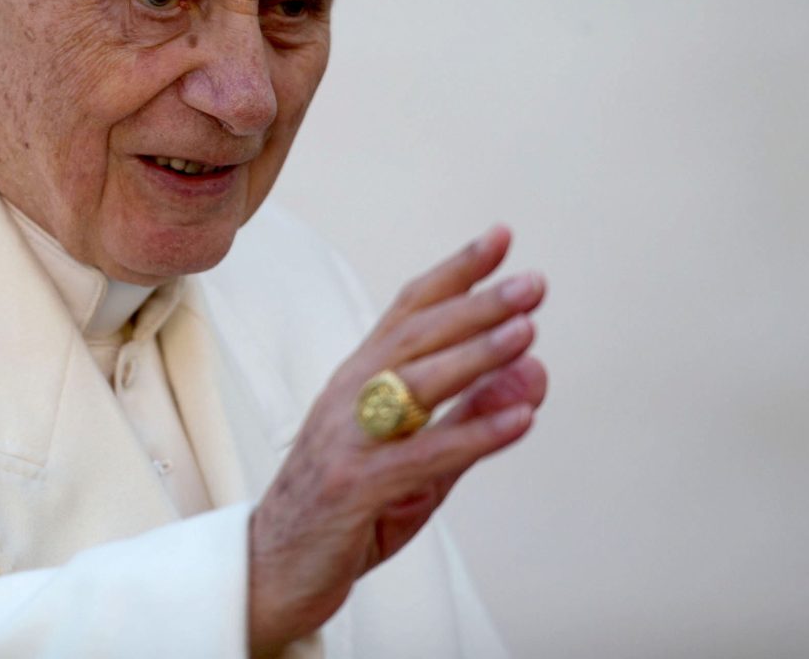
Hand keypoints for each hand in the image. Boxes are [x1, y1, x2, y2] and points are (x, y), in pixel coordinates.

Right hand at [246, 226, 548, 655]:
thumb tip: (535, 371)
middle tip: (532, 282)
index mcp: (357, 380)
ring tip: (528, 332)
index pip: (409, 311)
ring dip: (476, 354)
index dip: (455, 272)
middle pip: (415, 335)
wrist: (272, 570)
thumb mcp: (419, 460)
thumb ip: (473, 418)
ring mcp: (347, 439)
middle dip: (476, 304)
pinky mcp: (353, 487)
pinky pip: (421, 455)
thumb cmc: (347, 510)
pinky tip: (521, 420)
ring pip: (414, 383)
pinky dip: (474, 436)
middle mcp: (348, 396)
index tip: (502, 238)